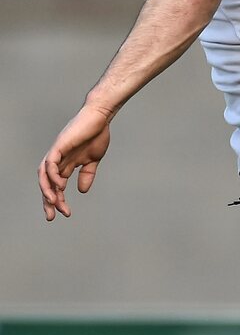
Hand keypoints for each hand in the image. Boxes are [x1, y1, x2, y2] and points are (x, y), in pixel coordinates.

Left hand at [38, 106, 112, 220]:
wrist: (100, 117)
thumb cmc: (97, 134)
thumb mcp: (93, 160)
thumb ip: (87, 174)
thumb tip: (81, 191)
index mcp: (66, 164)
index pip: (57, 186)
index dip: (59, 200)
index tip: (65, 214)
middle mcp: (58, 159)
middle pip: (47, 183)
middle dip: (48, 201)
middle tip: (52, 216)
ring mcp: (57, 152)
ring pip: (44, 174)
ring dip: (47, 190)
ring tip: (53, 203)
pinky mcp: (59, 146)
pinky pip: (50, 163)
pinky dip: (52, 175)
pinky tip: (59, 185)